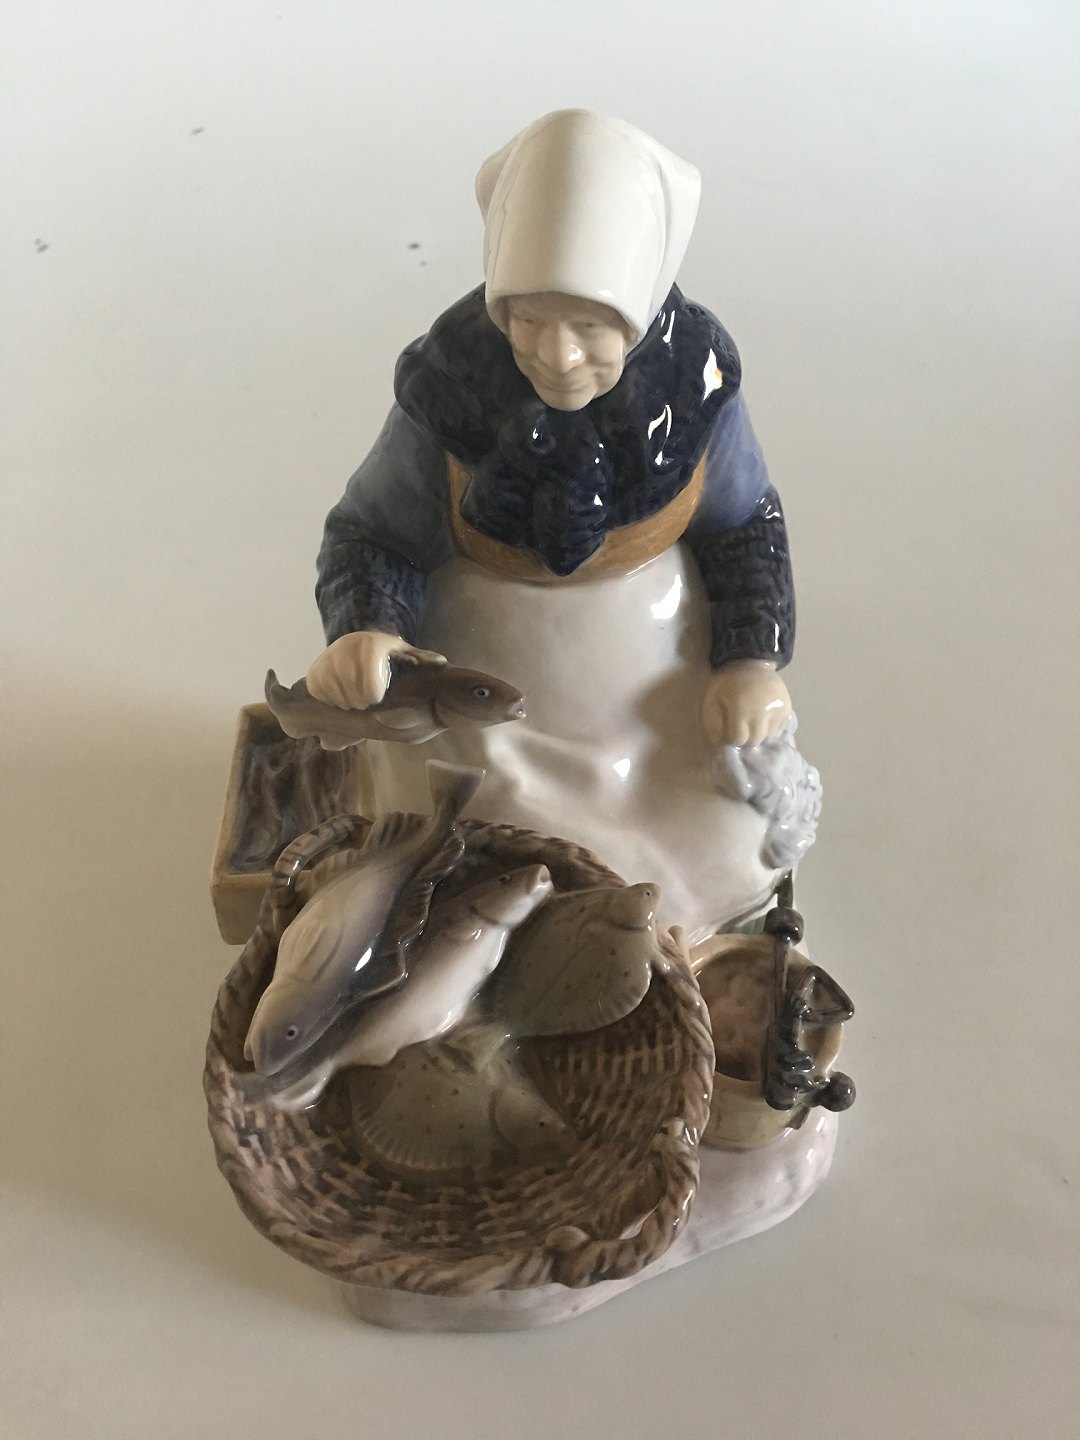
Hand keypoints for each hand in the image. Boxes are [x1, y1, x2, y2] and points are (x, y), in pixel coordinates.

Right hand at [305, 631, 445, 709]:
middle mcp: (345, 648)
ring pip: (333, 693)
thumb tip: (441, 662)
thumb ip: (422, 659)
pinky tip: (340, 699)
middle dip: (360, 702)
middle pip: (351, 691)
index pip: (369, 681)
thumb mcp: (406, 653)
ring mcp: (327, 659)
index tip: (377, 699)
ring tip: (355, 702)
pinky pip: (317, 692)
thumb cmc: (387, 653)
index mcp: (371, 645)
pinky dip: (329, 700)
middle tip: (366, 703)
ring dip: (345, 703)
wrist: (358, 642)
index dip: (373, 695)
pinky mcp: (314, 670)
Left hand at [702, 660, 791, 747]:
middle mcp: (762, 712)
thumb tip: (722, 745)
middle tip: (742, 728)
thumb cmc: (726, 683)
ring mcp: (777, 710)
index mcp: (741, 710)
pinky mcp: (787, 709)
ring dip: (759, 732)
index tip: (730, 731)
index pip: (739, 740)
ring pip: (768, 735)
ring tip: (753, 719)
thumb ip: (713, 725)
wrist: (750, 661)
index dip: (733, 738)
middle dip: (746, 738)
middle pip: (755, 740)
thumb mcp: (711, 701)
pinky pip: (779, 728)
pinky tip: (763, 715)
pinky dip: (770, 726)